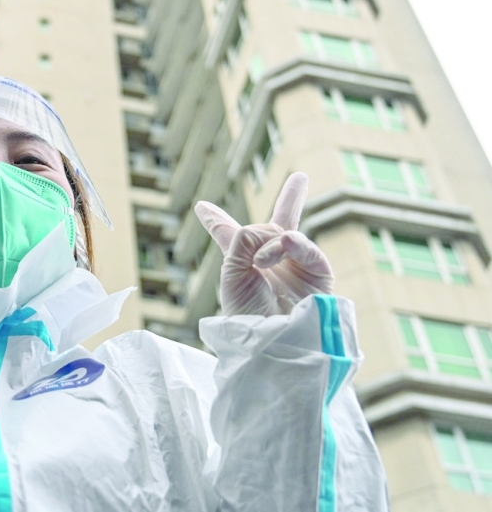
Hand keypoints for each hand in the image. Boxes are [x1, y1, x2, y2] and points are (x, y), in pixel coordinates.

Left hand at [193, 172, 333, 315]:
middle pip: (276, 225)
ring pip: (279, 230)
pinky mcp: (317, 271)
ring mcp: (295, 265)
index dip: (215, 220)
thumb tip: (274, 230)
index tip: (201, 206)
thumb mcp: (232, 273)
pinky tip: (271, 257)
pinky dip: (283, 245)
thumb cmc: (247, 314)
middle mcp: (269, 262)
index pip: (228, 235)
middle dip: (292, 200)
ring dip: (266, 242)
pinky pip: (298, 242)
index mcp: (241, 264)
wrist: (273, 341)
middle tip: (300, 178)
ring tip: (260, 263)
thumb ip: (244, 239)